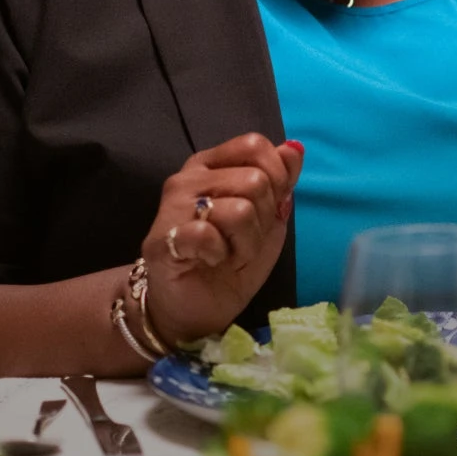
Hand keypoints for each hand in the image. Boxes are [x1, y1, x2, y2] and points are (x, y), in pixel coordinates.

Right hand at [140, 134, 303, 344]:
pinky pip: (208, 234)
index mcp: (213, 165)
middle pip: (254, 180)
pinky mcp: (162, 239)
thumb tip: (294, 148)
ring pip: (239, 209)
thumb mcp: (269, 219)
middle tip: (244, 240)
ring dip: (246, 242)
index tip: (270, 208)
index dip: (276, 176)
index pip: (254, 145)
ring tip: (229, 254)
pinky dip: (220, 253)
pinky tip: (210, 261)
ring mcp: (172, 206)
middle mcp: (189, 177)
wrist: (194, 310)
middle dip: (264, 218)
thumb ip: (281, 182)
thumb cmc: (230, 261)